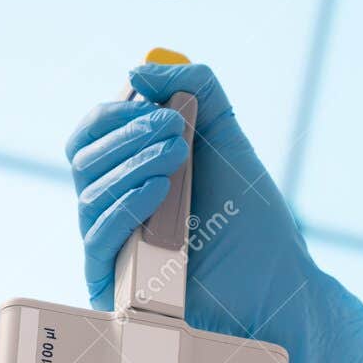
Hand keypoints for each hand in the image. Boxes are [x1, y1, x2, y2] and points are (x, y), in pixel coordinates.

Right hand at [64, 61, 362, 362]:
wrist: (280, 291)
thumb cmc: (255, 226)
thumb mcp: (230, 142)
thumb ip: (198, 93)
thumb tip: (138, 70)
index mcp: (132, 175)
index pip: (93, 134)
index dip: (114, 113)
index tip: (152, 105)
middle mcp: (115, 210)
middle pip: (82, 158)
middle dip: (126, 135)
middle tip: (175, 133)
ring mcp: (113, 249)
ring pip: (88, 194)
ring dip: (132, 165)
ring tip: (179, 158)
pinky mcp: (115, 288)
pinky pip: (97, 240)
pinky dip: (124, 207)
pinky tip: (158, 190)